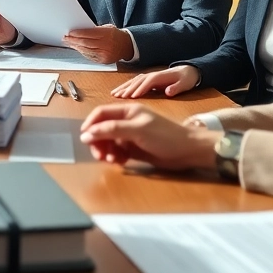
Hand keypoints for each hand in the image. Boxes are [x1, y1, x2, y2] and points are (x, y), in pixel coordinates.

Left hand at [63, 24, 133, 63]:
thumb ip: (95, 29)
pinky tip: (77, 49)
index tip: (70, 33)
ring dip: (76, 47)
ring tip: (69, 43)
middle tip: (65, 38)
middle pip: (85, 43)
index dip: (77, 33)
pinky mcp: (103, 61)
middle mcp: (106, 45)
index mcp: (107, 34)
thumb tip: (79, 31)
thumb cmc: (115, 35)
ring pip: (86, 51)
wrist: (127, 46)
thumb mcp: (107, 28)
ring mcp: (105, 54)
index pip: (88, 33)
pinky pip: (90, 57)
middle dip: (73, 41)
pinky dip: (82, 52)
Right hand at [79, 103, 218, 170]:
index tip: (85, 139)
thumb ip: (111, 130)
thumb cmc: (165, 135)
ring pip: (109, 142)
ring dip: (107, 151)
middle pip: (102, 129)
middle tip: (100, 155)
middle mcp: (127, 121)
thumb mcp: (137, 130)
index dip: (90, 124)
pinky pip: (118, 152)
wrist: (188, 151)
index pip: (101, 113)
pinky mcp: (135, 149)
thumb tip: (87, 134)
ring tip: (113, 160)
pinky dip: (116, 157)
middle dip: (98, 141)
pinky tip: (122, 162)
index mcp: (128, 110)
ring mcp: (131, 135)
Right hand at [111, 65, 199, 97]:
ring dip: (124, 87)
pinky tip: (119, 91)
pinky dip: (126, 86)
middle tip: (118, 97)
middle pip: (138, 81)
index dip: (140, 89)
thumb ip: (176, 87)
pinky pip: (134, 82)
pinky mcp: (148, 79)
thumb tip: (168, 91)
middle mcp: (153, 75)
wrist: (188, 71)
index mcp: (161, 77)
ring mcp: (149, 76)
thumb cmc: (187, 79)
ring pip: (134, 81)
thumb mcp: (185, 84)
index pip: (148, 82)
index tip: (132, 97)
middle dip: (127, 88)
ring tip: (114, 94)